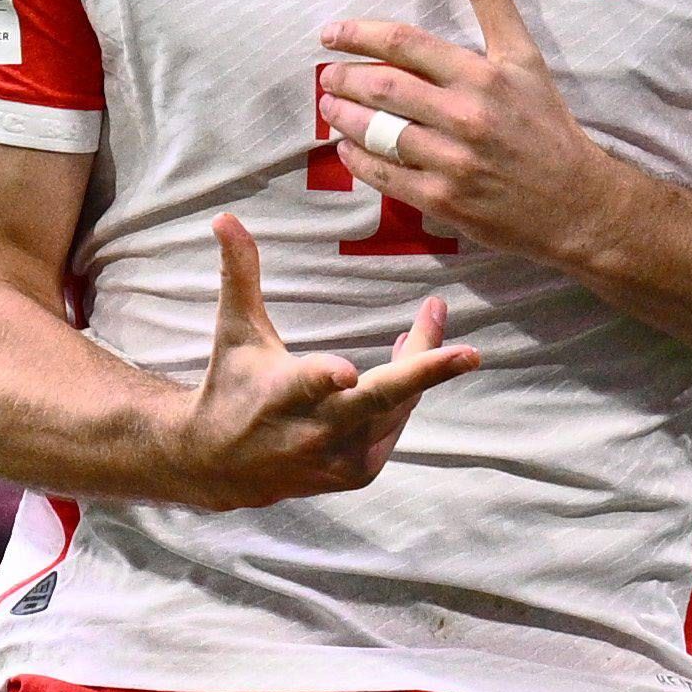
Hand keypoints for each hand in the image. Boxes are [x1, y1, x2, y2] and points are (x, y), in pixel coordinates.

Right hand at [163, 215, 477, 508]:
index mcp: (281, 394)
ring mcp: (340, 459)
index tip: (347, 371)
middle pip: (377, 401)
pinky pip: (395, 423)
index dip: (327, 378)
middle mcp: (314, 432)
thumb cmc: (231, 386)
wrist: (221, 467)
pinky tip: (409, 358)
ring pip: (398, 406)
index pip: (307, 384)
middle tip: (470, 354)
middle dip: (424, 375)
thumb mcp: (235, 331)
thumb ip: (239, 274)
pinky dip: (406, 393)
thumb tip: (225, 217)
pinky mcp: (358, 474)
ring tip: (431, 316)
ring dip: (421, 364)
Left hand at [314, 0, 639, 270]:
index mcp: (481, 77)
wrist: (575, 202)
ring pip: (379, 133)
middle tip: (327, 76)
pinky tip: (347, 150)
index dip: (359, 35)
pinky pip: (386, 177)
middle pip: (384, 87)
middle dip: (344, 79)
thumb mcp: (525, 58)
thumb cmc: (547, 125)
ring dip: (344, 118)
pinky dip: (359, 161)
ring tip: (330, 109)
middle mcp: (464, 116)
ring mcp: (452, 162)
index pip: (405, 44)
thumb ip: (493, 3)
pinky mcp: (444, 201)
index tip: (331, 34)